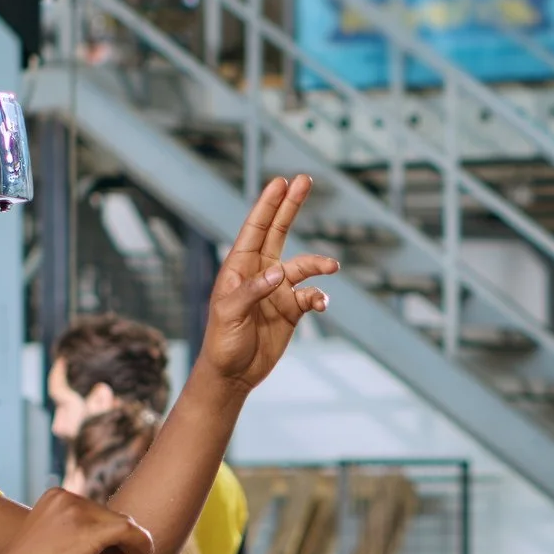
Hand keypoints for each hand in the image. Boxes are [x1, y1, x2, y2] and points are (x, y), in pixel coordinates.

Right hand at [0, 487, 155, 553]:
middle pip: (114, 518)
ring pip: (125, 525)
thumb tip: (124, 551)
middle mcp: (68, 498)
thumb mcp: (55, 548)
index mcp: (57, 497)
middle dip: (129, 543)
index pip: (99, 514)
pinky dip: (143, 547)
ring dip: (140, 547)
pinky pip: (130, 532)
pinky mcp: (88, 531)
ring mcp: (77, 512)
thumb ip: (85, 544)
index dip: (115, 538)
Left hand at [198, 175, 339, 395]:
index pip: (255, 229)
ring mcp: (278, 291)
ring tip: (332, 266)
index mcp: (239, 268)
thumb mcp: (230, 314)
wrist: (233, 374)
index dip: (268, 205)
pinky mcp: (291, 310)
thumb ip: (253, 290)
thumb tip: (279, 272)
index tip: (280, 182)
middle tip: (305, 179)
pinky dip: (319, 298)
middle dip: (291, 207)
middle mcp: (260, 273)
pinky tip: (320, 305)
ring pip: (303, 266)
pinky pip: (311, 296)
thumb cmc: (221, 341)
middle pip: (279, 232)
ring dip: (318, 263)